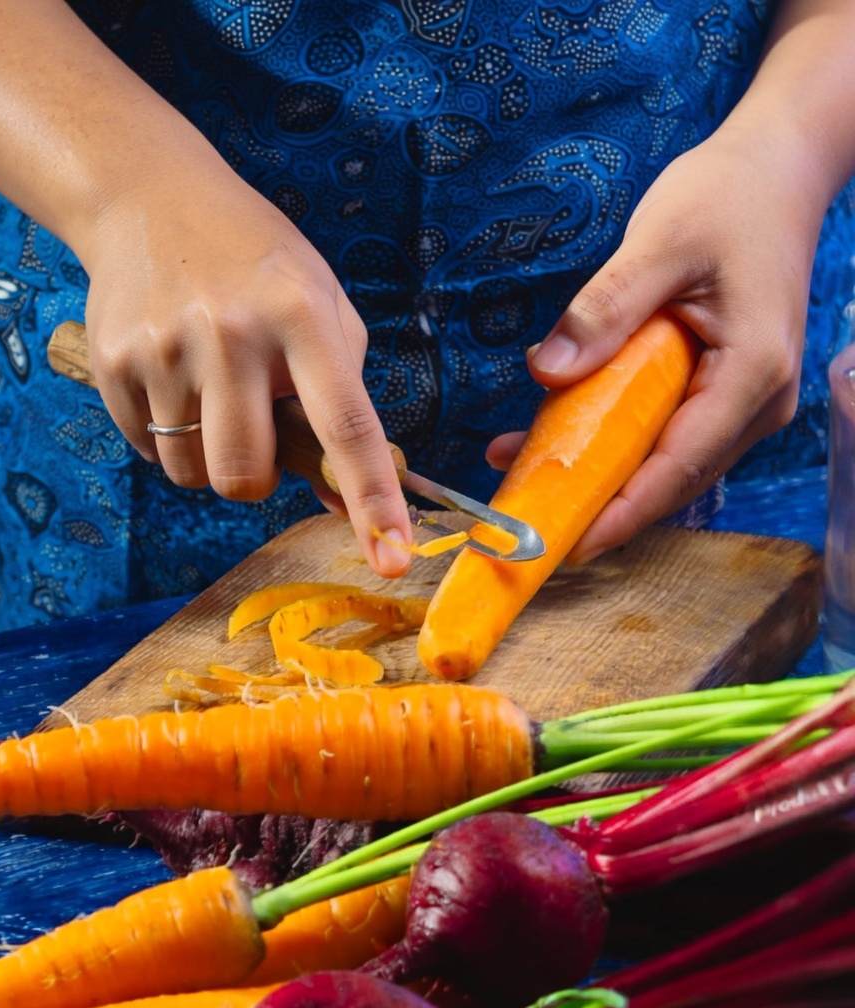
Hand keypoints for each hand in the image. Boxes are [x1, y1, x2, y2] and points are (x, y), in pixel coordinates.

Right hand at [83, 156, 411, 576]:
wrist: (149, 197)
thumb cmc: (256, 265)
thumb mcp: (321, 303)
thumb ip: (341, 394)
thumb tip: (337, 498)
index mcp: (302, 317)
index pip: (346, 426)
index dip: (373, 499)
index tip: (394, 557)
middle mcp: (233, 333)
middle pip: (245, 476)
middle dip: (255, 478)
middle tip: (255, 429)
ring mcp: (166, 348)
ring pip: (193, 474)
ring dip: (208, 455)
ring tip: (210, 390)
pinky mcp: (115, 362)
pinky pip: (148, 450)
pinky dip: (167, 433)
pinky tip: (173, 375)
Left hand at [486, 121, 824, 562]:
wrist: (776, 173)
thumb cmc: (728, 199)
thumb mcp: (659, 243)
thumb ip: (605, 310)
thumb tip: (546, 371)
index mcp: (751, 373)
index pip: (680, 466)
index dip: (623, 513)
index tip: (570, 544)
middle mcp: (757, 402)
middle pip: (671, 477)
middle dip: (600, 500)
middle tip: (529, 513)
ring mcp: (743, 402)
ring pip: (664, 460)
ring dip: (598, 469)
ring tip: (521, 465)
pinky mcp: (722, 391)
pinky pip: (663, 431)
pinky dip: (612, 437)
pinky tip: (552, 425)